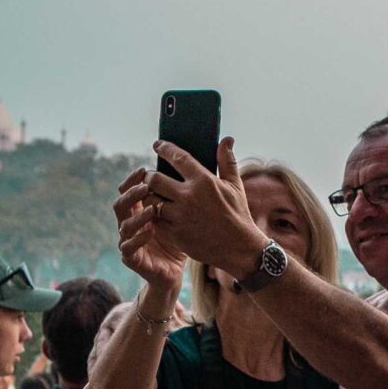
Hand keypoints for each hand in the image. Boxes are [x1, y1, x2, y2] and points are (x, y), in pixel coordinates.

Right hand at [113, 167, 186, 288]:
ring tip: (152, 208)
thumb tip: (191, 171)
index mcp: (138, 212)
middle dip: (132, 194)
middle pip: (121, 204)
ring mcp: (128, 241)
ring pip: (124, 225)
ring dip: (137, 215)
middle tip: (146, 186)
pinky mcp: (131, 258)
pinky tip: (150, 232)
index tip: (144, 168)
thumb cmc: (177, 241)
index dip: (133, 179)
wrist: (174, 272)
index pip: (129, 191)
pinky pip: (128, 247)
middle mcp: (129, 224)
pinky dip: (138, 239)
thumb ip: (179, 197)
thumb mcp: (180, 216)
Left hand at [145, 138, 265, 276]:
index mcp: (204, 181)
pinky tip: (157, 213)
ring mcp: (179, 216)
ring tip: (152, 195)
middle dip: (149, 176)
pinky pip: (154, 220)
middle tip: (151, 177)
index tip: (158, 145)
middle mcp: (189, 197)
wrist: (239, 248)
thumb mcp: (235, 186)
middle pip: (154, 179)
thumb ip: (227, 161)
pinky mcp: (174, 233)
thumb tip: (227, 139)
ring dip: (148, 197)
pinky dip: (153, 215)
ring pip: (150, 200)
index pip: (177, 157)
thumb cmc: (238, 215)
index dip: (165, 148)